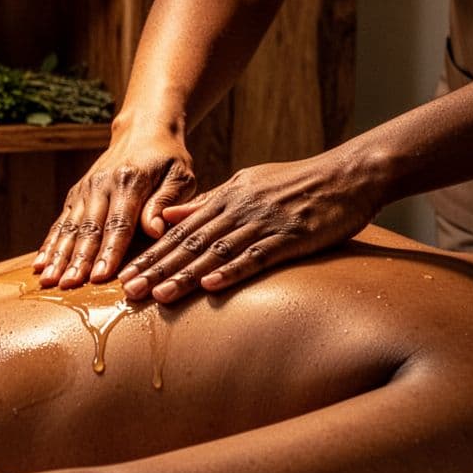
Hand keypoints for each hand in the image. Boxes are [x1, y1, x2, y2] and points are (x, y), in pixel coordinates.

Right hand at [35, 132, 196, 287]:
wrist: (142, 130)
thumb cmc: (168, 159)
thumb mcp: (180, 176)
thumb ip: (166, 202)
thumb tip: (154, 231)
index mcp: (130, 181)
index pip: (119, 223)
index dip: (109, 251)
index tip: (100, 276)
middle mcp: (102, 184)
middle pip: (89, 228)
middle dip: (78, 260)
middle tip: (69, 286)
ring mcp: (85, 189)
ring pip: (70, 227)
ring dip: (58, 256)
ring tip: (48, 280)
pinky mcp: (76, 194)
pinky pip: (61, 222)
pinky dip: (49, 244)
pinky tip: (39, 265)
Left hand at [118, 152, 382, 302]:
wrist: (348, 176)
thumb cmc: (297, 183)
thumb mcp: (246, 184)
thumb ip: (207, 202)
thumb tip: (168, 216)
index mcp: (226, 197)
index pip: (180, 231)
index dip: (152, 254)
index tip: (125, 274)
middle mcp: (239, 209)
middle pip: (190, 243)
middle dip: (157, 268)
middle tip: (127, 292)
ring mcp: (264, 222)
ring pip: (216, 252)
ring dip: (185, 275)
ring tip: (158, 296)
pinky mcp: (290, 236)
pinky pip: (257, 256)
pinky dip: (233, 271)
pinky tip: (211, 286)